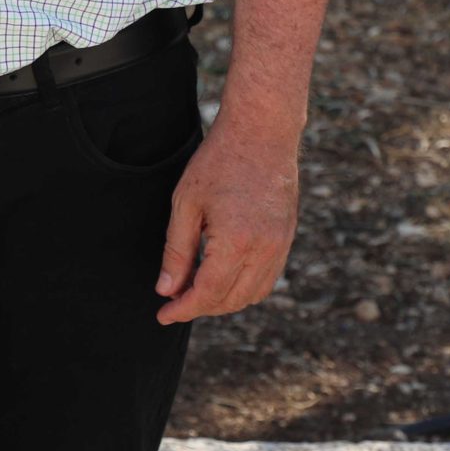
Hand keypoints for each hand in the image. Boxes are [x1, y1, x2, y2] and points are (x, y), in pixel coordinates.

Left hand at [154, 115, 299, 324]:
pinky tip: (222, 278)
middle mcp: (265, 250)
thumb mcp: (186, 203)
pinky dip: (243, 289)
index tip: (162, 315)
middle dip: (200, 307)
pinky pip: (267, 280)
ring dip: (223, 301)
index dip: (184, 309)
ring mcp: (280, 247)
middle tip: (173, 301)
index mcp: (237, 242)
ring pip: (252, 295)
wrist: (262, 134)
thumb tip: (167, 290)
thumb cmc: (218, 162)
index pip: (208, 293)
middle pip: (231, 300)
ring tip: (194, 291)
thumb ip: (176, 250)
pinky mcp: (286, 240)